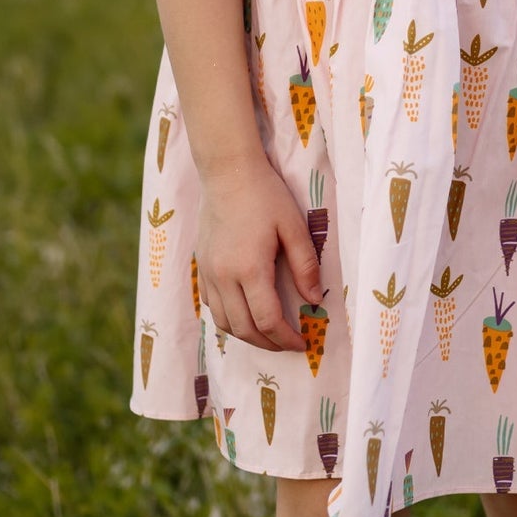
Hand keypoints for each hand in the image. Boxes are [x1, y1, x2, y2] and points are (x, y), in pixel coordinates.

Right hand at [193, 157, 324, 352]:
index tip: (303, 343)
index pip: (268, 320)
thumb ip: (305, 266)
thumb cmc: (266, 195)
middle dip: (269, 343)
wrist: (227, 172)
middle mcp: (224, 277)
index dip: (286, 338)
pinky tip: (245, 314)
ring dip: (247, 335)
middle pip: (244, 328)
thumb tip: (315, 301)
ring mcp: (208, 273)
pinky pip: (212, 305)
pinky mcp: (201, 266)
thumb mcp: (293, 227)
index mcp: (249, 269)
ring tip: (269, 334)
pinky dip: (229, 319)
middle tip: (289, 344)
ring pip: (223, 322)